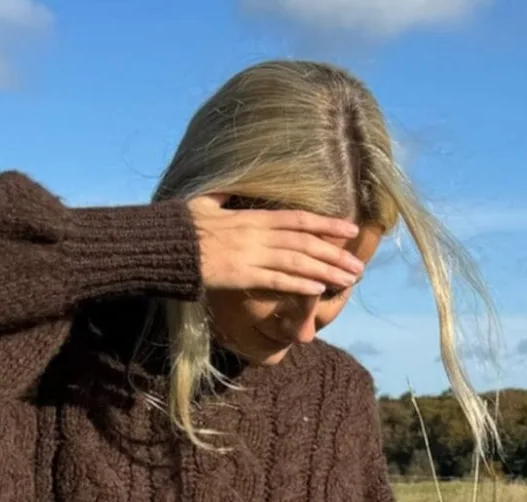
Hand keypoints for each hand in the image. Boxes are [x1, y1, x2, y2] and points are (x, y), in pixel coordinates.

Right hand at [186, 193, 364, 298]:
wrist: (167, 245)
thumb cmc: (181, 226)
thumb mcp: (205, 203)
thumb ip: (223, 197)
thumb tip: (228, 188)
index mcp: (253, 217)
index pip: (299, 219)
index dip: (326, 224)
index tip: (350, 229)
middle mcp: (258, 234)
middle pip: (305, 242)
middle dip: (335, 253)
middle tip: (359, 265)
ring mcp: (252, 255)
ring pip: (298, 261)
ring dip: (326, 270)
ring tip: (349, 279)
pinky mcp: (242, 275)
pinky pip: (277, 280)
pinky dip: (300, 284)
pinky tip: (320, 288)